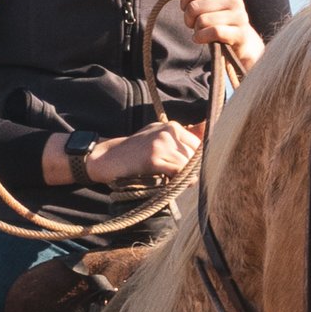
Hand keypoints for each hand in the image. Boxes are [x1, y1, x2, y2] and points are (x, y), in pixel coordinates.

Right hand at [44, 119, 198, 188]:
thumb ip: (177, 145)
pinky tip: (177, 185)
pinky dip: (181, 180)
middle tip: (187, 181)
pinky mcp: (154, 158)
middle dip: (194, 169)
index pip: (198, 144)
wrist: (109, 158)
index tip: (195, 172)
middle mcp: (168, 130)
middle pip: (196, 154)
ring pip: (189, 163)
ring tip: (179, 183)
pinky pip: (178, 171)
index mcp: (171, 126)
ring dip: (188, 176)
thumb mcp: (157, 140)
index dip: (200, 160)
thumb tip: (202, 155)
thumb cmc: (134, 154)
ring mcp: (161, 143)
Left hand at [180, 0, 261, 71]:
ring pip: (202, 20)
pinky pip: (213, 32)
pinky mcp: (240, 33)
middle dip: (189, 18)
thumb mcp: (200, 0)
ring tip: (201, 31)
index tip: (189, 9)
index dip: (184, 2)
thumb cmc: (216, 17)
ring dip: (196, 30)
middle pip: (194, 6)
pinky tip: (201, 39)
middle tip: (195, 23)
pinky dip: (202, 37)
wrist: (241, 41)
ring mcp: (240, 16)